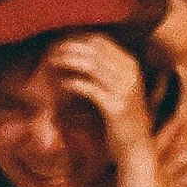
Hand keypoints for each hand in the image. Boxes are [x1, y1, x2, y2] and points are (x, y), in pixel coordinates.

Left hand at [47, 34, 152, 160]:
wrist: (136, 148)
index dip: (76, 38)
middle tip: (50, 51)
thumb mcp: (119, 88)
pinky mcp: (116, 108)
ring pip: (91, 65)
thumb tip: (75, 52)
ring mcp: (124, 90)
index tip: (59, 42)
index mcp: (131, 65)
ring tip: (51, 62)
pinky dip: (73, 83)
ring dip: (67, 60)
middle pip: (94, 49)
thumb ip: (104, 70)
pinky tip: (62, 85)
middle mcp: (130, 74)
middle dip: (69, 46)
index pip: (100, 40)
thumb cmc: (121, 118)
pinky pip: (89, 89)